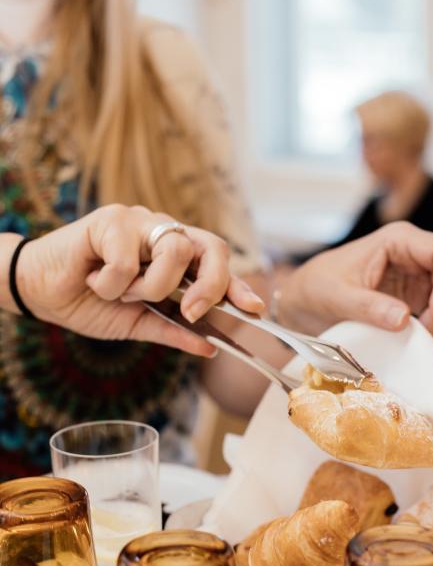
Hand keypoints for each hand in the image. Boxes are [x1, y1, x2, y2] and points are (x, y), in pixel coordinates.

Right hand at [16, 204, 263, 355]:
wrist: (43, 293)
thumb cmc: (91, 302)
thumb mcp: (139, 324)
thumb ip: (175, 331)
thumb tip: (211, 347)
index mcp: (175, 258)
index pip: (217, 264)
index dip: (238, 286)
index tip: (255, 309)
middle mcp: (164, 234)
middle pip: (210, 248)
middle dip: (209, 285)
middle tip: (192, 311)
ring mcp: (140, 223)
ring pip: (175, 251)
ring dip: (148, 287)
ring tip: (120, 293)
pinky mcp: (111, 218)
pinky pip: (129, 257)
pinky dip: (112, 282)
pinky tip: (95, 278)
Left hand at [277, 221, 432, 335]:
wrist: (305, 299)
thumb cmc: (317, 287)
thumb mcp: (337, 297)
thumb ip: (369, 307)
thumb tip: (403, 319)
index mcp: (398, 239)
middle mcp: (414, 253)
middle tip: (426, 329)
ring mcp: (419, 275)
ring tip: (418, 332)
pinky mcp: (418, 296)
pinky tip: (417, 333)